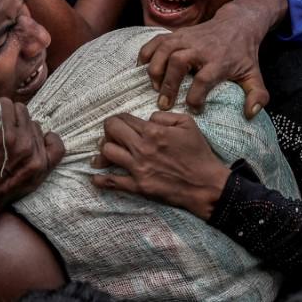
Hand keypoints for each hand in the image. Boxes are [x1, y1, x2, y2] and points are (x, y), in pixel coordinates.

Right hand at [0, 98, 64, 239]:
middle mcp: (21, 144)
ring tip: (14, 141)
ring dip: (25, 129)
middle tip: (2, 129)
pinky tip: (37, 142)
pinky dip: (48, 140)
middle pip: (22, 111)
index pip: (6, 103)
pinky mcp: (42, 169)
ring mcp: (35, 157)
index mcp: (0, 136)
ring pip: (36, 125)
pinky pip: (56, 144)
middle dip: (10, 117)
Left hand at [90, 112, 230, 219]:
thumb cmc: (198, 153)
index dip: (120, 118)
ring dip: (106, 150)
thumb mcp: (187, 123)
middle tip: (113, 133)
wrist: (206, 185)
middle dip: (109, 128)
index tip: (121, 122)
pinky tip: (95, 176)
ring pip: (107, 153)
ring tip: (109, 151)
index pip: (124, 119)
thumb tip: (148, 119)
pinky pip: (113, 182)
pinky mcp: (139, 186)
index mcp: (153, 131)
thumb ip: (164, 116)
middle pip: (111, 131)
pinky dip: (101, 179)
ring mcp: (138, 168)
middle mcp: (142, 148)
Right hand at [139, 0, 287, 117]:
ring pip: (164, 50)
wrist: (237, 24)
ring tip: (154, 86)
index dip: (196, 97)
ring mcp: (186, 38)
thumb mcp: (254, 75)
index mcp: (219, 61)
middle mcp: (201, 48)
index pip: (204, 79)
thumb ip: (257, 96)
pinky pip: (156, 41)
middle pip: (178, 62)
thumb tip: (251, 114)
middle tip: (164, 104)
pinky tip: (142, 67)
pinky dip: (146, 52)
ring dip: (155, 69)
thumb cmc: (242, 54)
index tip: (194, 108)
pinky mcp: (176, 33)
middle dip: (169, 84)